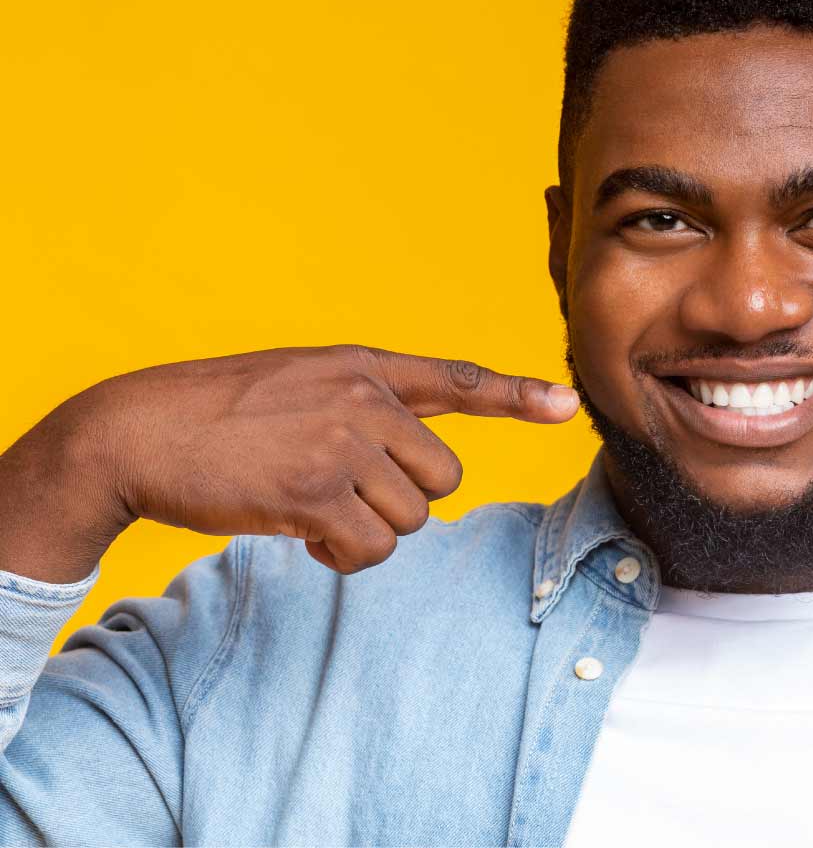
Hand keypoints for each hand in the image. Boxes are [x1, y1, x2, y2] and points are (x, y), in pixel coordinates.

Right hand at [0, 345, 577, 579]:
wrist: (135, 431)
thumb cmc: (217, 415)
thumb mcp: (300, 384)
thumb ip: (362, 407)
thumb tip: (416, 471)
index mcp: (363, 367)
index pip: (456, 379)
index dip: (516, 395)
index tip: (566, 404)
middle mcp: (364, 398)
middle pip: (443, 479)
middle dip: (401, 502)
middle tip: (342, 496)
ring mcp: (342, 443)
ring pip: (410, 520)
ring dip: (367, 533)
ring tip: (311, 511)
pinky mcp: (315, 491)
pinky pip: (371, 548)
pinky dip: (343, 556)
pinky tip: (302, 535)